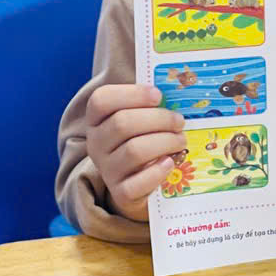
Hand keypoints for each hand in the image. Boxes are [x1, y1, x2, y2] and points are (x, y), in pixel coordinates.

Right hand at [85, 84, 186, 221]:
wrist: (136, 183)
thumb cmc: (142, 139)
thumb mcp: (141, 118)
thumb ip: (151, 102)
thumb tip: (179, 83)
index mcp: (97, 119)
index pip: (101, 99)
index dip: (132, 94)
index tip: (158, 95)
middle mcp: (95, 143)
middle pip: (123, 123)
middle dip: (160, 119)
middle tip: (179, 121)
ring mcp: (106, 169)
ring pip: (134, 150)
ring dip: (165, 142)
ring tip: (180, 140)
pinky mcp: (121, 192)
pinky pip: (139, 181)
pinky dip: (159, 171)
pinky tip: (170, 162)